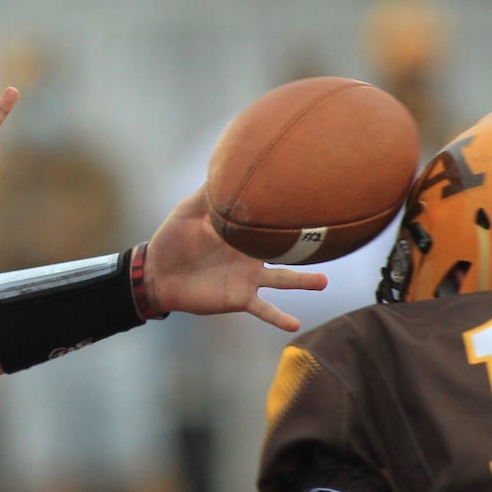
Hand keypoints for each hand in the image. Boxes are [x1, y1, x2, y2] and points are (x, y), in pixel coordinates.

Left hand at [141, 186, 328, 331]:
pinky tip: (294, 324)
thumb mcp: (188, 211)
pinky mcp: (239, 299)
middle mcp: (252, 257)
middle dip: (310, 247)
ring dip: (303, 282)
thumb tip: (224, 168)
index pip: (272, 223)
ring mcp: (248, 279)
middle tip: (335, 240)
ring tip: (323, 282)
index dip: (291, 214)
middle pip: (288, 252)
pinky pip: (263, 309)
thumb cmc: (171, 240)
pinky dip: (278, 317)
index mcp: (244, 235)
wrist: (157, 273)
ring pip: (283, 280)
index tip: (315, 199)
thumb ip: (207, 195)